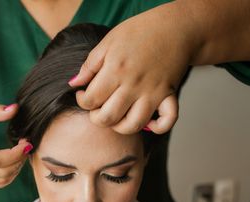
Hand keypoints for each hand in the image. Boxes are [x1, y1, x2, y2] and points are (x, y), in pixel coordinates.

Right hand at [0, 100, 31, 187]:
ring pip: (0, 181)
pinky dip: (10, 175)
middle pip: (0, 173)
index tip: (26, 141)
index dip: (14, 154)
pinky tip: (14, 159)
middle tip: (26, 143)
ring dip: (16, 168)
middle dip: (19, 160)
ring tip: (21, 151)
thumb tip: (15, 109)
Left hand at [68, 4, 192, 134]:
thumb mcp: (108, 41)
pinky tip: (147, 121)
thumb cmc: (139, 32)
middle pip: (108, 118)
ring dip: (120, 127)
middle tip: (98, 108)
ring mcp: (153, 92)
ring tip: (117, 116)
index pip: (90, 100)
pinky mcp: (169, 96)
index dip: (82, 101)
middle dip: (97, 118)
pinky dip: (157, 127)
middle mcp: (134, 85)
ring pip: (133, 125)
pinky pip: (167, 121)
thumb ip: (89, 65)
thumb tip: (74, 84)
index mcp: (116, 70)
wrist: (175, 27)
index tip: (84, 94)